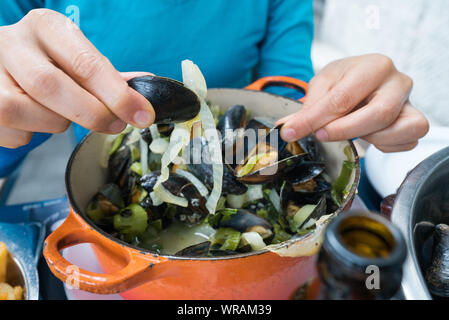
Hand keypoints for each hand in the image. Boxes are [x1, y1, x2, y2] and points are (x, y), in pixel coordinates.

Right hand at [0, 9, 154, 148]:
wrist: (1, 63)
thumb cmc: (48, 61)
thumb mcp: (76, 57)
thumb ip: (108, 75)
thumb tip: (149, 86)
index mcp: (45, 27)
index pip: (84, 62)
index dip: (117, 94)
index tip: (142, 115)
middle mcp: (10, 43)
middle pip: (50, 86)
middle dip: (92, 113)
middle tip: (116, 125)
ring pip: (29, 113)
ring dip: (57, 123)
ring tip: (61, 112)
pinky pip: (16, 135)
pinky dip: (34, 134)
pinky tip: (34, 118)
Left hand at [277, 54, 428, 152]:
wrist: (367, 80)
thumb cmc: (346, 80)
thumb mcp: (324, 84)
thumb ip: (309, 106)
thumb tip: (288, 129)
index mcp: (375, 66)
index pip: (344, 97)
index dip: (315, 118)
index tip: (292, 132)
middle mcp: (398, 82)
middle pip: (379, 114)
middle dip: (345, 130)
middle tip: (320, 135)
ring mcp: (410, 104)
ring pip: (397, 130)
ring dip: (368, 138)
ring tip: (349, 130)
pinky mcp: (414, 123)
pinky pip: (405, 143)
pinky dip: (384, 145)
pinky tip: (368, 136)